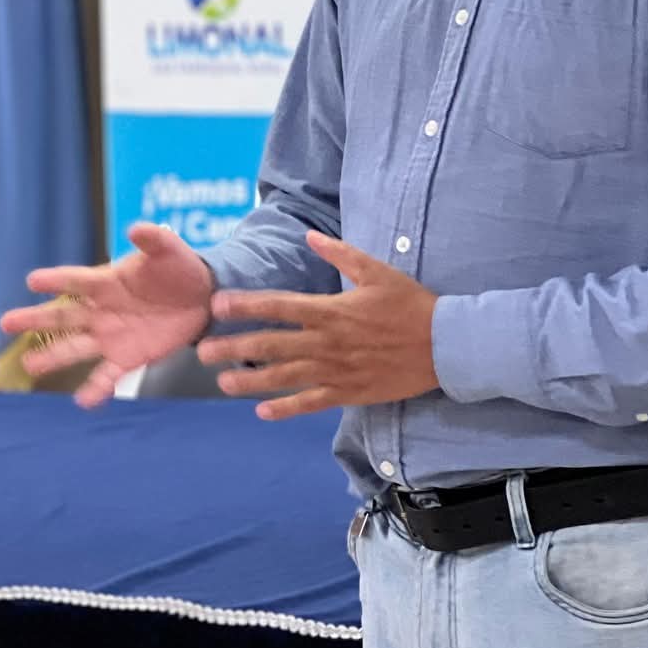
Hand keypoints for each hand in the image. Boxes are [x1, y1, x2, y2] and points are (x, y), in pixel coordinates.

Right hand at [0, 223, 214, 407]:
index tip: (33, 281)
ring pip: (76, 348)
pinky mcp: (128, 357)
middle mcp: (101, 311)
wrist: (200, 297)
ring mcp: (111, 336)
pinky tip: (83, 402)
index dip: (56, 280)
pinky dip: (96, 389)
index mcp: (106, 281)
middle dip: (35, 320)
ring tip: (30, 364)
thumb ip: (154, 240)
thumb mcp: (168, 250)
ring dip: (53, 357)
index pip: (76, 281)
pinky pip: (107, 376)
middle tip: (6, 322)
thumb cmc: (177, 267)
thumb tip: (136, 228)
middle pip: (63, 317)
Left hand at [196, 231, 439, 420]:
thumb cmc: (410, 305)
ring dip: (250, 380)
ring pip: (284, 377)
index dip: (245, 306)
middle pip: (271, 345)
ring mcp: (337, 370)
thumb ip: (340, 254)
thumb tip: (309, 236)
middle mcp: (327, 342)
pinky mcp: (349, 392)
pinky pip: (311, 402)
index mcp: (331, 310)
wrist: (445, 345)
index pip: (278, 306)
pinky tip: (261, 411)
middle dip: (233, 347)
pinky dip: (285, 408)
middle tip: (202, 352)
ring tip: (222, 382)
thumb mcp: (377, 271)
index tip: (216, 307)